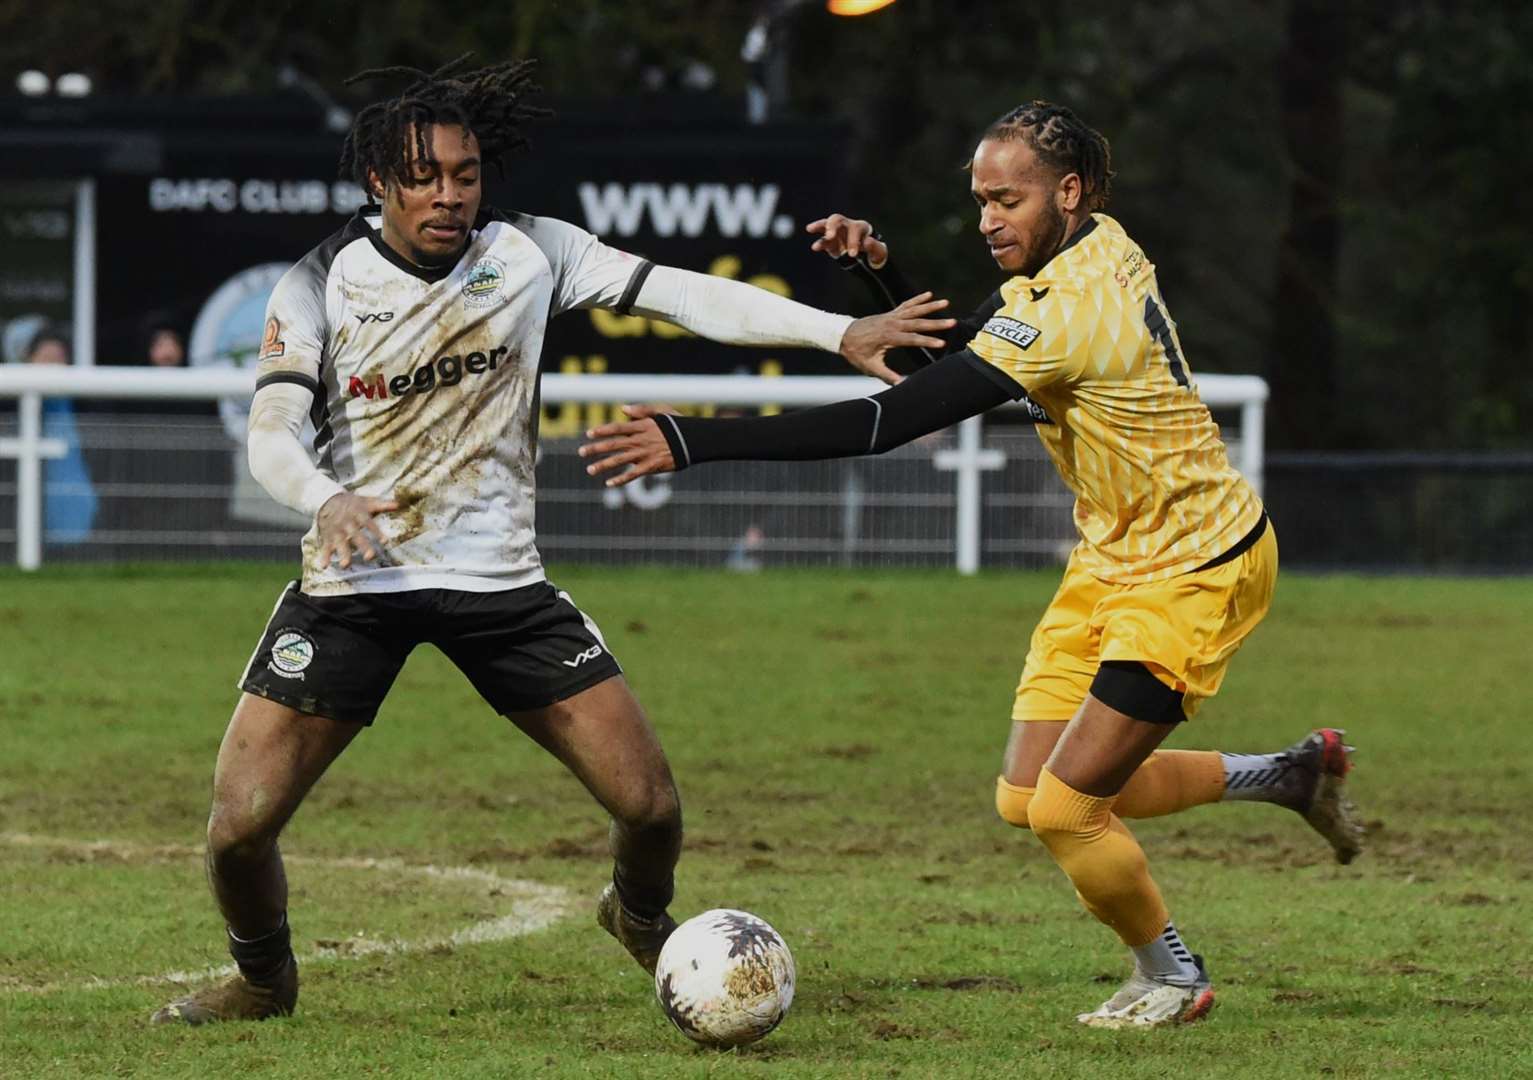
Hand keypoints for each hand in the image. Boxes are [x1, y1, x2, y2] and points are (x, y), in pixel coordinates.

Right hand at [315, 491, 398, 569]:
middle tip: (369, 557)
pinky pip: (325, 547)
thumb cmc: (352, 503)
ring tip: (345, 565)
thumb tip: (398, 504)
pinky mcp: (327, 537)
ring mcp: (336, 531)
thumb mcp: (366, 501)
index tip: (385, 541)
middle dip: (362, 546)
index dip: (377, 532)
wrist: (327, 499)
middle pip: (356, 535)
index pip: (369, 523)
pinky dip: (324, 556)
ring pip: (340, 543)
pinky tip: (324, 566)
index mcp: (358, 514)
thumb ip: (382, 505)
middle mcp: (347, 523)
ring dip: (343, 554)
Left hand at [580, 404, 679, 487]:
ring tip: (590, 469)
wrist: (695, 441)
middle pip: (614, 444)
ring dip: (603, 465)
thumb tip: (622, 409)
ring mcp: (645, 454)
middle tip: (581, 452)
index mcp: (642, 426)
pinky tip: (609, 484)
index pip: (617, 428)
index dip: (602, 430)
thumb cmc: (678, 424)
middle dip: (596, 448)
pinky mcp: (652, 466)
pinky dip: (621, 479)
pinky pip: (633, 474)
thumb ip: (642, 409)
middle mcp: (641, 440)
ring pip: (619, 460)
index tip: (588, 434)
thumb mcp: (662, 411)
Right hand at [807, 214, 887, 267]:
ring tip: (810, 229)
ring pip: (827, 224)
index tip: (853, 254)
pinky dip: (819, 243)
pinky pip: (823, 240)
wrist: (867, 256)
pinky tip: (815, 247)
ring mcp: (837, 233)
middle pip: (838, 220)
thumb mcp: (878, 251)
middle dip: (832, 226)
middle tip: (829, 236)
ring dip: (819, 226)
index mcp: (860, 227)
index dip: (853, 240)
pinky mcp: (831, 242)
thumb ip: (874, 246)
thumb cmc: (874, 251)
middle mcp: (847, 226)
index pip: (855, 229)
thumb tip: (867, 241)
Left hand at [839, 292, 955, 384]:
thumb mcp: (870, 367)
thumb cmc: (856, 353)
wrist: (843, 335)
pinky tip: (929, 295)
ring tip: (947, 302)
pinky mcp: (890, 313)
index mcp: (888, 337)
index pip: (912, 339)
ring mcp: (891, 316)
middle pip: (918, 323)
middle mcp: (892, 324)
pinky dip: (918, 299)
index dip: (927, 341)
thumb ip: (886, 375)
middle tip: (952, 322)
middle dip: (936, 323)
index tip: (941, 343)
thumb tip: (900, 385)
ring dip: (931, 306)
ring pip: (914, 310)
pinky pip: (906, 304)